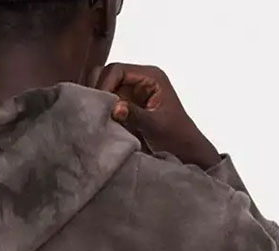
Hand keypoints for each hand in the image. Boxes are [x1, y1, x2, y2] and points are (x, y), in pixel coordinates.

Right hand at [87, 64, 220, 169]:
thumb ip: (135, 115)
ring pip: (104, 89)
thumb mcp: (155, 125)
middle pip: (107, 75)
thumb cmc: (176, 137)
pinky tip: (101, 123)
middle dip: (98, 91)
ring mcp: (132, 93)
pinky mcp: (126, 107)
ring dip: (99, 102)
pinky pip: (107, 103)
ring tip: (97, 118)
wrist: (184, 152)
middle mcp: (139, 80)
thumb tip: (115, 108)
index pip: (117, 70)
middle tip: (94, 112)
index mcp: (150, 76)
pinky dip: (101, 111)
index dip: (104, 84)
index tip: (101, 105)